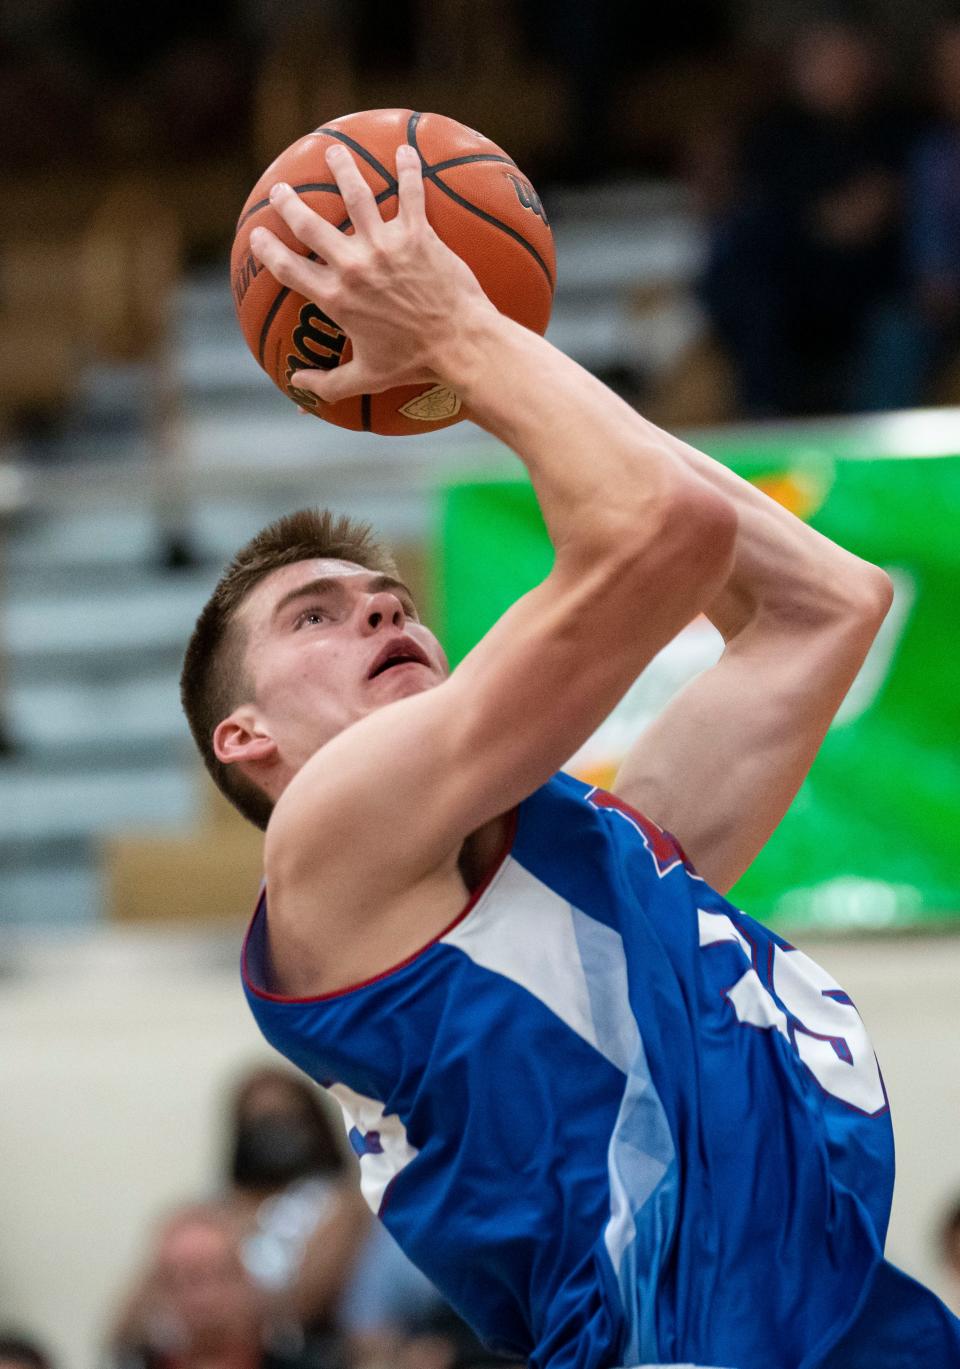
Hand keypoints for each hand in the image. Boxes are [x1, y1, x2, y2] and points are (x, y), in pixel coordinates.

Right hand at [249, 143, 494, 402]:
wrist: (459, 346)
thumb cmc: (414, 365)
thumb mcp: (366, 378)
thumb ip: (328, 385)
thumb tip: (298, 392)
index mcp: (337, 298)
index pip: (289, 269)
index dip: (268, 251)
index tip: (257, 236)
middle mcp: (355, 266)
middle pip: (311, 226)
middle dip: (291, 204)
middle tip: (281, 190)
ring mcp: (386, 246)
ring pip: (357, 196)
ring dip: (342, 169)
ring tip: (333, 153)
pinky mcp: (418, 235)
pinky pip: (411, 193)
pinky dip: (408, 169)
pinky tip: (405, 150)